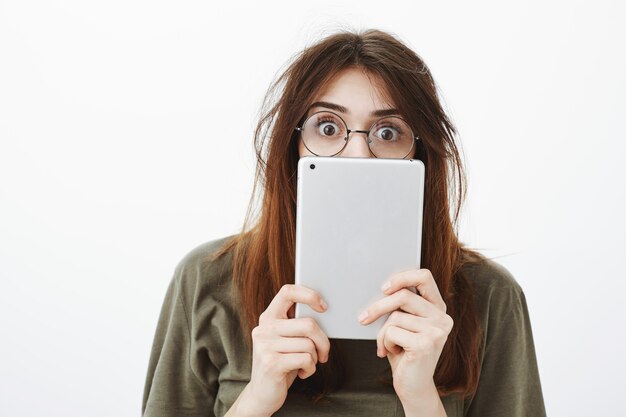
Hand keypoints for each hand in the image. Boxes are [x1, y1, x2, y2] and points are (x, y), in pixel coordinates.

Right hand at [239, 284, 329, 415]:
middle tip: (323, 352)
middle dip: (323, 341)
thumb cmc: (281, 363)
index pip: (288, 291)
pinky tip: (302, 373)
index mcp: (268, 317)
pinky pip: (306, 359)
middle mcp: (264, 329)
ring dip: (315, 358)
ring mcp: (266, 346)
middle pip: (308, 324)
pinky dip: (310, 369)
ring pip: (309, 344)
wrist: (262, 394)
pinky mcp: (272, 363)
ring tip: (307, 364)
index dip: (309, 294)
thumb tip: (322, 310)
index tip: (324, 307)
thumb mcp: (286, 340)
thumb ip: (296, 324)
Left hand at [358, 269, 452, 404]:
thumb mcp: (405, 325)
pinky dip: (384, 342)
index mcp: (438, 309)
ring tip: (388, 345)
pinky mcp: (425, 344)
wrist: (414, 387)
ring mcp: (436, 332)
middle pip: (403, 296)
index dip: (402, 277)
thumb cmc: (405, 353)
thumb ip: (401, 306)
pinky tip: (392, 352)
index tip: (384, 288)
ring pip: (394, 316)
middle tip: (363, 318)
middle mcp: (442, 318)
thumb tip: (380, 288)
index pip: (424, 277)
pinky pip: (391, 332)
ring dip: (382, 333)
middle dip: (378, 307)